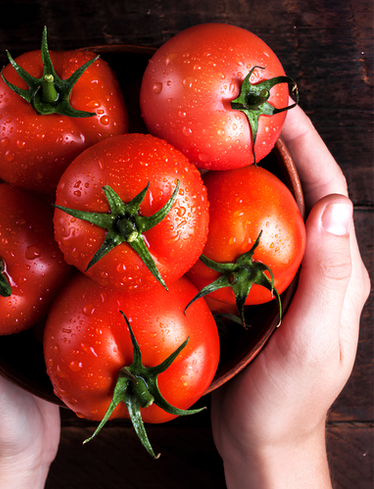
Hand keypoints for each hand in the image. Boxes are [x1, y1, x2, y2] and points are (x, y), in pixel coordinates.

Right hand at [210, 106, 369, 487]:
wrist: (263, 436)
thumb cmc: (287, 399)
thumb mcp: (312, 342)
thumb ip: (329, 279)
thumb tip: (334, 206)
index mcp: (338, 274)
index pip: (328, 196)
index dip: (309, 149)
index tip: (284, 109)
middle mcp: (316, 268)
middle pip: (301, 195)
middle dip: (282, 151)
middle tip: (248, 115)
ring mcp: (286, 279)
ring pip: (273, 214)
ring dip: (255, 176)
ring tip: (224, 145)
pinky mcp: (259, 291)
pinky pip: (247, 240)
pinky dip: (232, 212)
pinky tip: (208, 202)